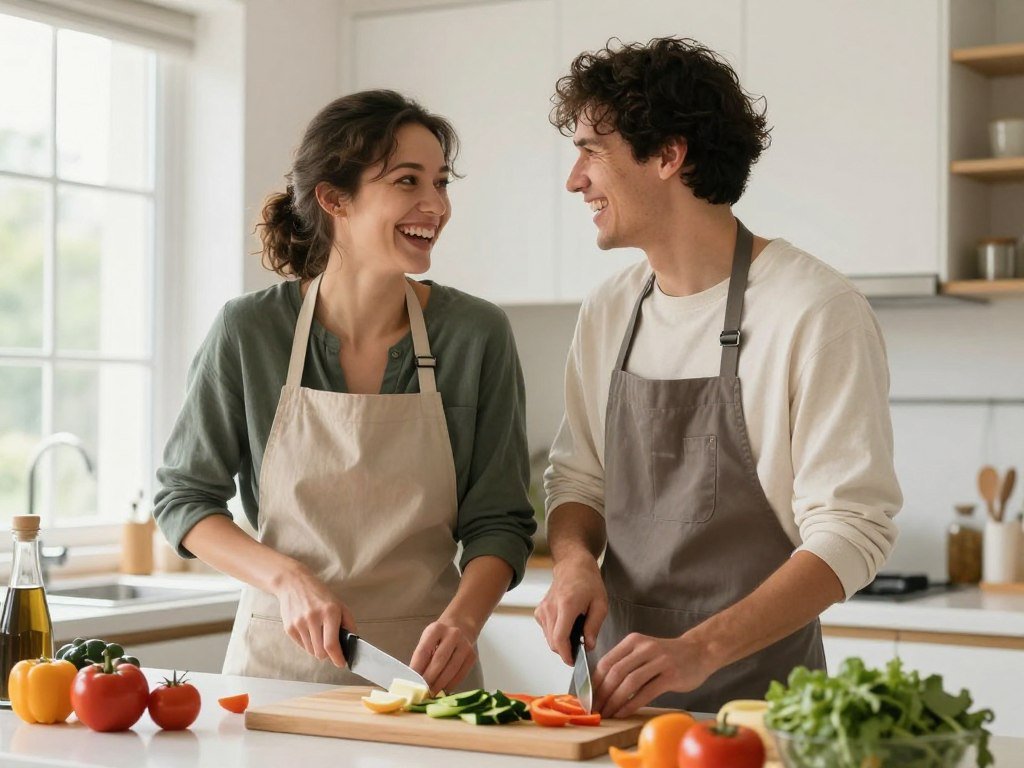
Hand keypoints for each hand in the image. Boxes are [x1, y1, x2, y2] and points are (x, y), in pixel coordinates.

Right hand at [273, 563, 356, 667]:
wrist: (294, 583)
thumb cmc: (320, 595)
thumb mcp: (339, 605)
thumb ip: (348, 624)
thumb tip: (352, 644)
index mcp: (329, 612)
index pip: (331, 644)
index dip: (337, 658)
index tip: (341, 663)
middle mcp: (313, 618)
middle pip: (321, 652)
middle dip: (328, 655)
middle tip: (331, 648)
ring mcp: (299, 624)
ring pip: (311, 651)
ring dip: (318, 649)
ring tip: (319, 635)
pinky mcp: (289, 628)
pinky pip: (302, 646)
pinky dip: (308, 644)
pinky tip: (309, 631)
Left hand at [409, 618, 477, 693]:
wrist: (461, 627)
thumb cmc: (439, 638)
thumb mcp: (427, 640)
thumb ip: (422, 657)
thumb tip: (415, 680)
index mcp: (436, 629)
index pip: (424, 651)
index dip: (417, 668)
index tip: (411, 682)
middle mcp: (453, 634)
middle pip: (439, 661)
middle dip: (429, 678)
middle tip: (421, 692)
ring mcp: (465, 645)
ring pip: (451, 669)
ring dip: (440, 684)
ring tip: (431, 694)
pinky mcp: (472, 656)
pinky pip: (461, 674)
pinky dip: (451, 685)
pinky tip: (443, 690)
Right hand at [534, 555, 606, 664]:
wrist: (572, 565)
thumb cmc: (588, 582)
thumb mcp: (600, 603)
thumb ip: (594, 626)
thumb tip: (589, 646)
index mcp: (567, 605)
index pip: (560, 638)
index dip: (566, 655)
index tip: (574, 661)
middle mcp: (550, 608)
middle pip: (553, 642)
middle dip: (567, 651)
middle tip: (581, 646)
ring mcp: (542, 609)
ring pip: (549, 639)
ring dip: (562, 642)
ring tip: (576, 632)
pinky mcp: (539, 611)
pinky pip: (546, 631)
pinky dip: (556, 634)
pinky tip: (567, 625)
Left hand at [591, 632, 712, 717]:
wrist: (700, 651)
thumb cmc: (667, 655)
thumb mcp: (644, 650)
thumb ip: (626, 662)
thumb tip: (601, 685)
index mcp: (633, 641)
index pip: (606, 661)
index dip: (594, 682)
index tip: (588, 697)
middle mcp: (644, 648)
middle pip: (615, 672)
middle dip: (602, 694)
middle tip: (595, 709)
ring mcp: (658, 661)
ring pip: (629, 682)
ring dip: (614, 701)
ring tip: (607, 713)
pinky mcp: (670, 675)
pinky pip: (646, 692)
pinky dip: (631, 704)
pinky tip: (623, 713)